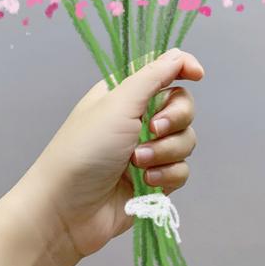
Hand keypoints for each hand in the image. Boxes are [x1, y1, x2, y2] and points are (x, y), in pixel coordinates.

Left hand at [31, 48, 203, 257]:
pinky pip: (181, 170)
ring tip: (136, 163)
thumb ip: (153, 76)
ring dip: (165, 152)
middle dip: (173, 120)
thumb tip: (180, 56)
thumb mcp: (118, 104)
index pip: (164, 70)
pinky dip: (166, 176)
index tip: (198, 75)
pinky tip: (144, 182)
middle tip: (151, 130)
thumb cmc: (84, 149)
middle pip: (182, 106)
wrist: (66, 210)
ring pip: (185, 140)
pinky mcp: (154, 180)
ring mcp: (147, 150)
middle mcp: (138, 118)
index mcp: (126, 93)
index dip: (184, 69)